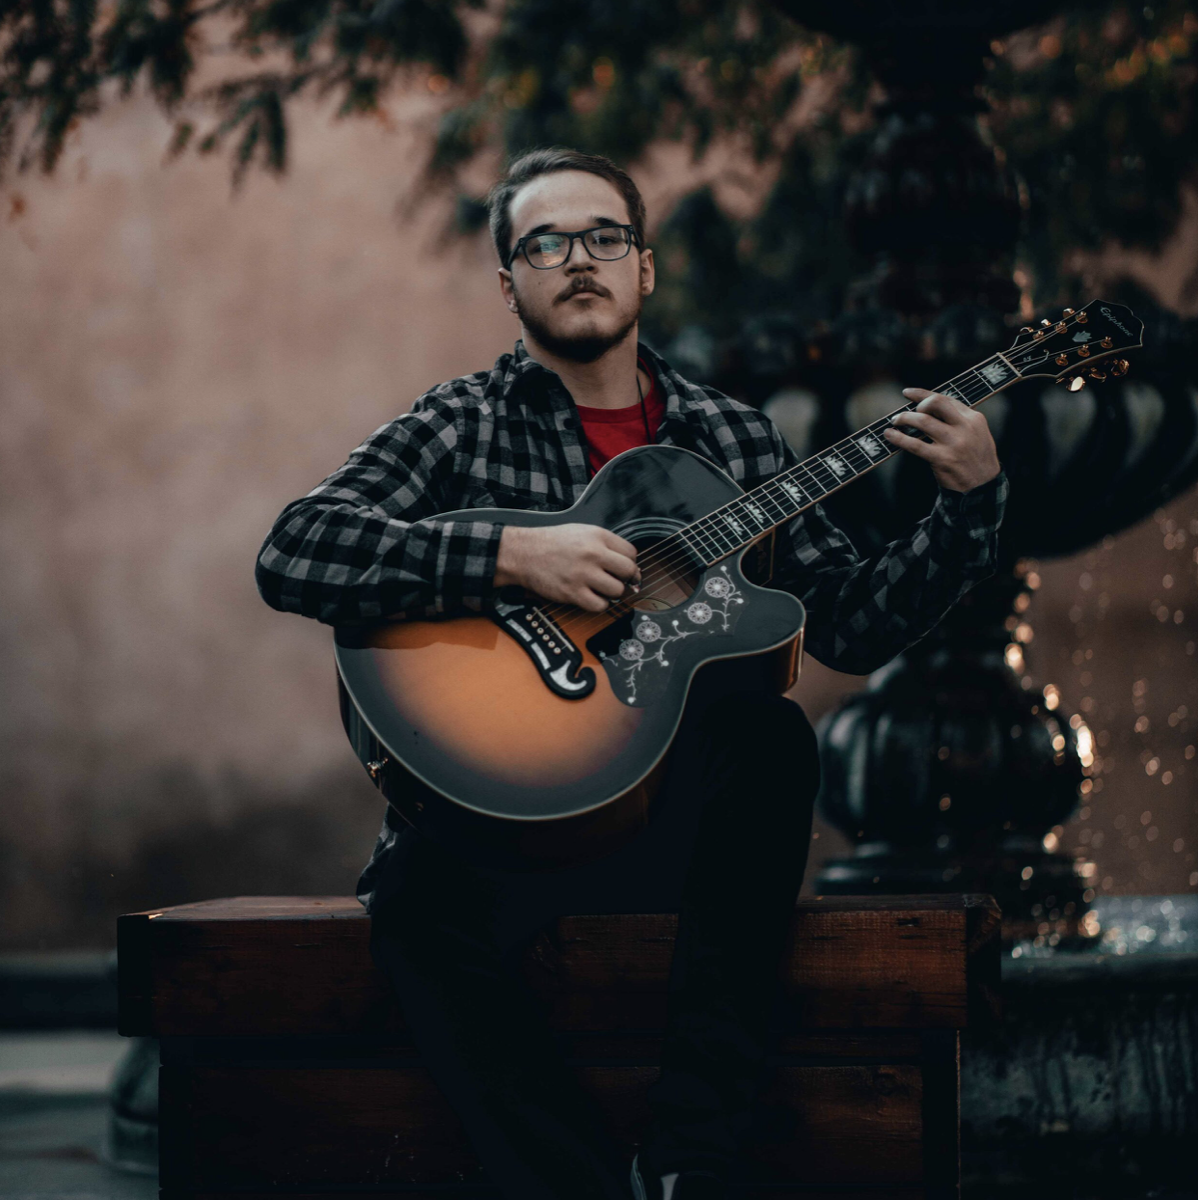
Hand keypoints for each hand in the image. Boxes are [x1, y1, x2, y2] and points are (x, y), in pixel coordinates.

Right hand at [494, 524, 639, 612]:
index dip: (629, 562)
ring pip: (617, 591)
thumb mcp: (582, 532)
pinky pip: (600, 605)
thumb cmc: (552, 543)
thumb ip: (606, 544)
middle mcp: (593, 553)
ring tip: (600, 588)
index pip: (631, 553)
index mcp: (597, 536)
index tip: (622, 569)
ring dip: (611, 593)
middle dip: (625, 578)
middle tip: (615, 580)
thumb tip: (628, 564)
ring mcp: (583, 574)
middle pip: (628, 571)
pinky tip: (591, 597)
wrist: (523, 553)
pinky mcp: (573, 592)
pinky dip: (599, 604)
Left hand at [882, 388, 1001, 492]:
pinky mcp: (941, 458)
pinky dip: (898, 438)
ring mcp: (953, 443)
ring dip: (904, 419)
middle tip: (904, 413)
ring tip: (895, 422)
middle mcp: (964, 427)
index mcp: (973, 418)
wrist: (983, 485)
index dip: (923, 394)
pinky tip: (889, 435)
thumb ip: (958, 419)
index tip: (908, 393)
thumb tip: (928, 406)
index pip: (945, 398)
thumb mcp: (976, 433)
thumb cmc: (975, 457)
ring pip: (922, 421)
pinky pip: (914, 444)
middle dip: (916, 404)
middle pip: (935, 403)